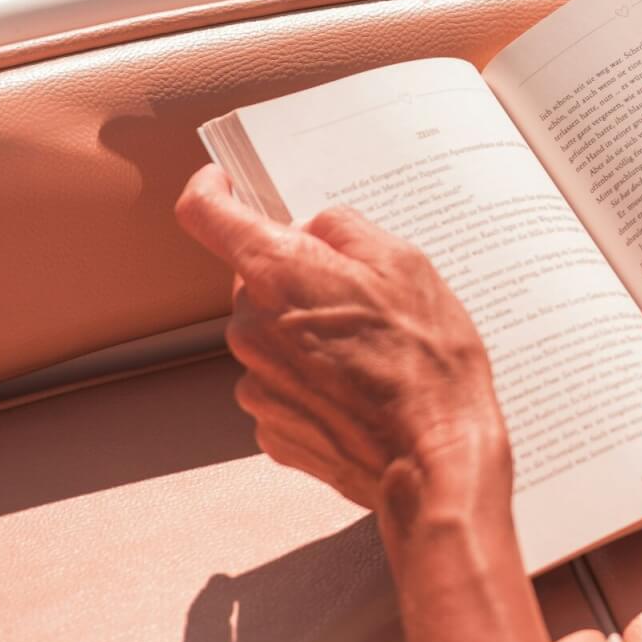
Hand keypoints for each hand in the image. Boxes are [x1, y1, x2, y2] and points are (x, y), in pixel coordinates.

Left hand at [174, 165, 512, 539]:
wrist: (435, 457)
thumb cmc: (427, 360)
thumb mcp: (406, 264)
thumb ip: (346, 230)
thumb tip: (313, 230)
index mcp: (278, 272)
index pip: (206, 214)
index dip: (211, 190)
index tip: (222, 183)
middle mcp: (251, 327)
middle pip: (255, 282)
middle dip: (298, 280)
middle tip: (360, 298)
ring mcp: (257, 384)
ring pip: (271, 337)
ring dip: (307, 335)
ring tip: (371, 356)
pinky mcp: (271, 429)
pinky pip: (283, 386)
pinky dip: (313, 382)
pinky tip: (360, 394)